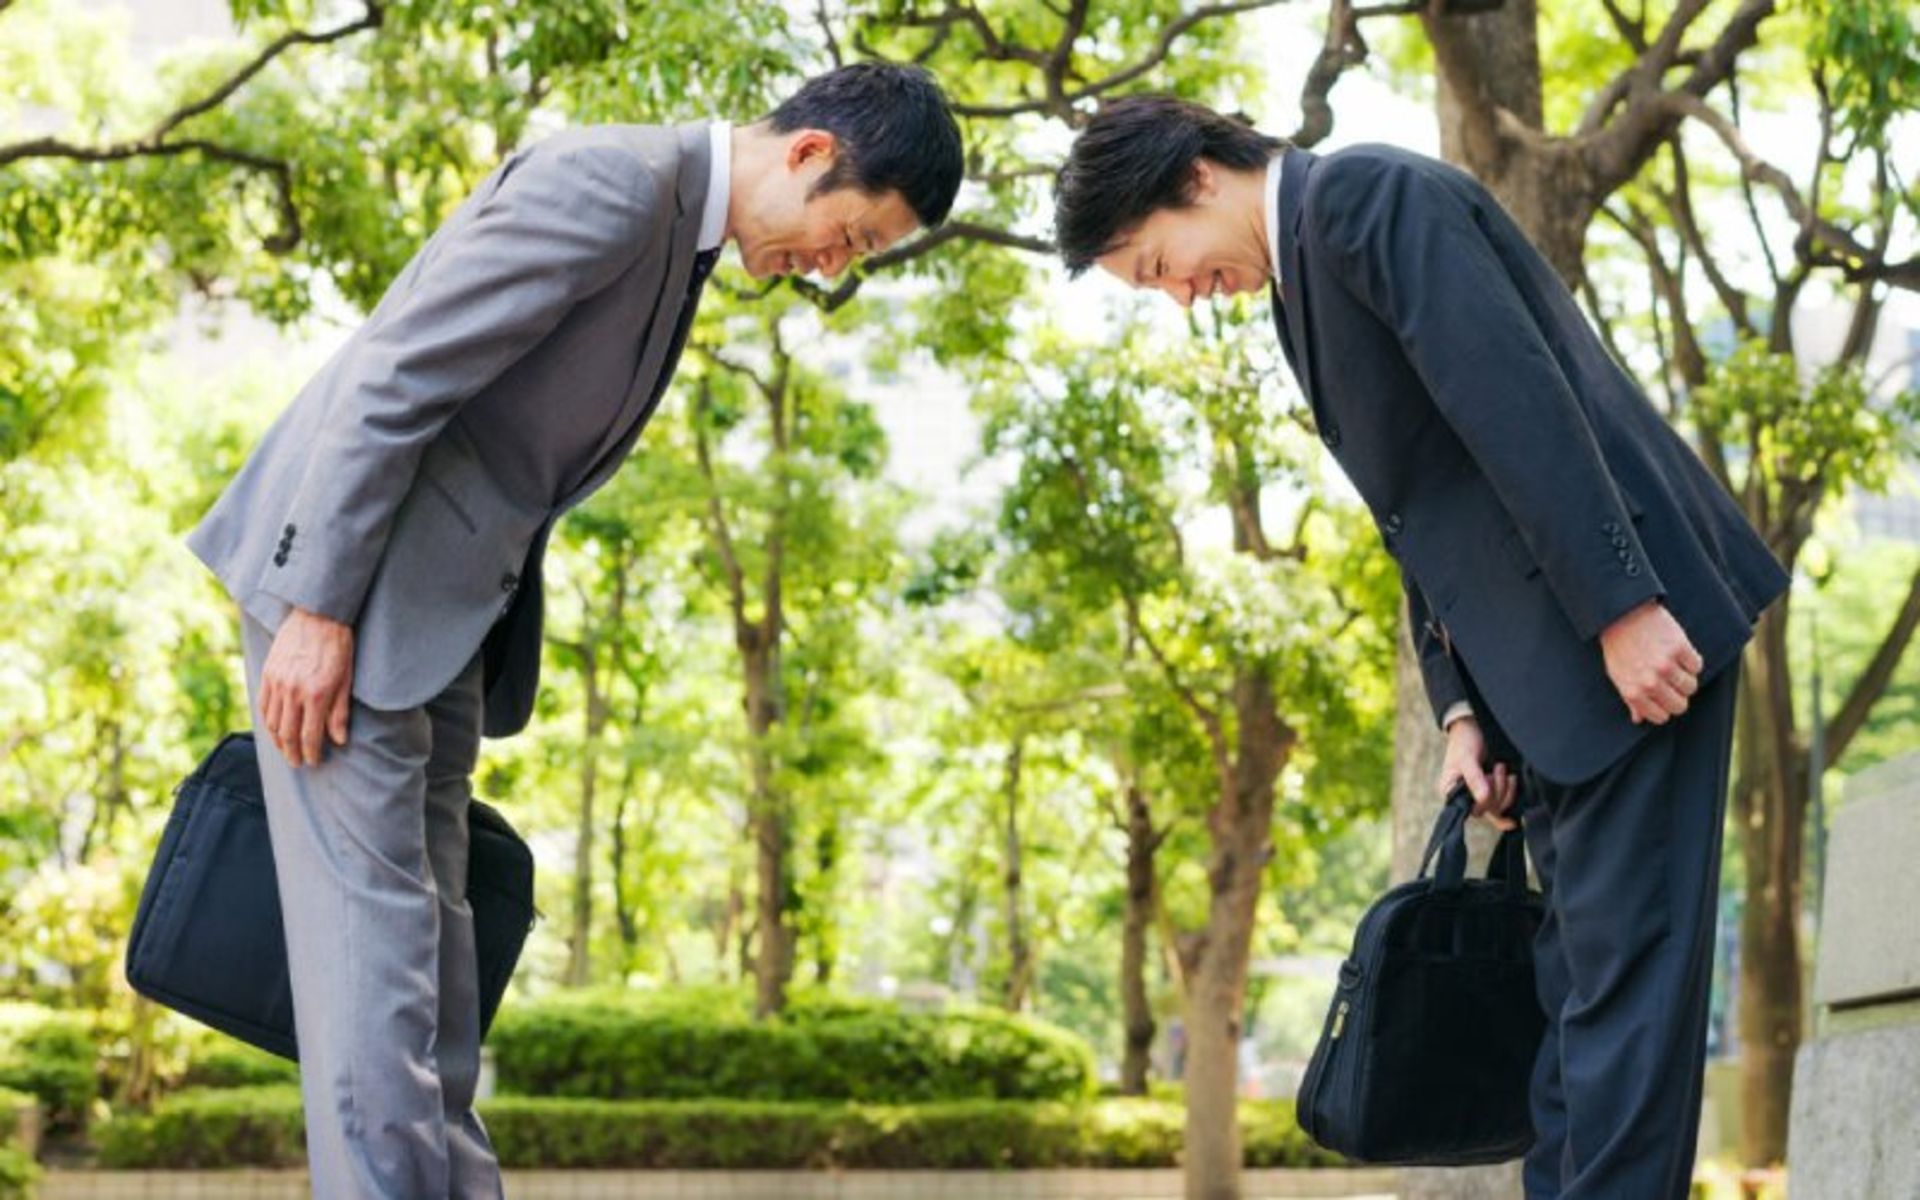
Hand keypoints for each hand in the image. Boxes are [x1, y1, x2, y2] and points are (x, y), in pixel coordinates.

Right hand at [259, 607, 353, 767]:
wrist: (318, 615)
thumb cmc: (339, 646)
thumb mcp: (347, 680)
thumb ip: (340, 712)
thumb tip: (340, 740)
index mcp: (317, 695)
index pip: (310, 736)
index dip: (311, 753)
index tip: (313, 762)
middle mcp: (294, 692)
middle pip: (288, 733)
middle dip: (292, 753)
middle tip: (297, 763)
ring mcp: (277, 683)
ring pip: (272, 722)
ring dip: (278, 741)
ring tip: (286, 750)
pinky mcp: (268, 673)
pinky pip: (263, 705)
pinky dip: (267, 721)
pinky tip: (274, 729)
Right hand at [1439, 716, 1517, 830]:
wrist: (1473, 726)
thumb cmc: (1464, 741)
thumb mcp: (1467, 758)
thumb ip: (1474, 779)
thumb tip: (1483, 799)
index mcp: (1451, 793)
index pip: (1471, 809)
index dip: (1485, 800)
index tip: (1488, 777)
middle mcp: (1465, 797)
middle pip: (1487, 810)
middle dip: (1498, 790)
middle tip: (1498, 767)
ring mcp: (1480, 795)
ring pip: (1498, 807)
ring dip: (1506, 789)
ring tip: (1502, 767)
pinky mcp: (1492, 790)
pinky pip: (1504, 802)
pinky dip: (1510, 794)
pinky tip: (1511, 783)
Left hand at [1599, 598, 1702, 725]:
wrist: (1623, 614)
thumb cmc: (1619, 647)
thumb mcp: (1618, 676)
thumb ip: (1631, 699)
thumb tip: (1639, 720)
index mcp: (1633, 692)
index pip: (1661, 717)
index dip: (1665, 708)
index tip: (1664, 697)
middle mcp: (1650, 682)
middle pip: (1680, 705)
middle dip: (1679, 696)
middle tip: (1672, 683)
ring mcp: (1666, 665)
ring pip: (1691, 687)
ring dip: (1686, 679)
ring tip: (1676, 666)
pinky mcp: (1679, 648)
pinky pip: (1697, 666)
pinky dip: (1691, 661)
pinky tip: (1679, 652)